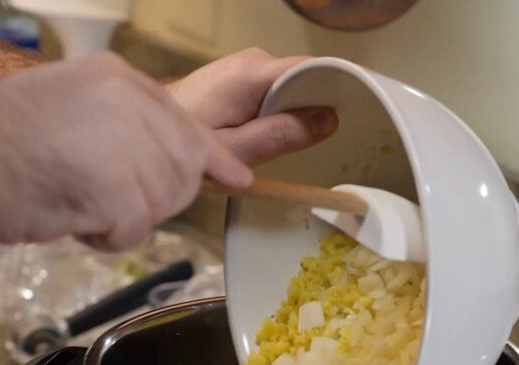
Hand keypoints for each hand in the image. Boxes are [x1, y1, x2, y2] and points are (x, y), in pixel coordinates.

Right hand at [0, 53, 249, 252]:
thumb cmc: (5, 143)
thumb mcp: (76, 110)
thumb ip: (135, 127)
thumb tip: (207, 162)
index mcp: (120, 80)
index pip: (187, 123)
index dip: (212, 157)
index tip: (236, 176)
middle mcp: (129, 103)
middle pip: (183, 170)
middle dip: (154, 196)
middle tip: (107, 196)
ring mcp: (125, 144)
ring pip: (164, 202)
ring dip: (127, 217)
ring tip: (81, 201)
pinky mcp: (117, 189)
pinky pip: (138, 230)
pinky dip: (110, 237)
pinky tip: (78, 220)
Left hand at [165, 48, 338, 165]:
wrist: (148, 127)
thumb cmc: (182, 139)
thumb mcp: (236, 148)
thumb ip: (280, 135)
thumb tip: (327, 119)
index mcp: (251, 74)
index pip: (311, 67)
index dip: (343, 78)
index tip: (370, 91)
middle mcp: (252, 62)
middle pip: (306, 76)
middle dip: (322, 102)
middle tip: (337, 132)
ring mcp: (247, 67)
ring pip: (292, 84)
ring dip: (301, 108)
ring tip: (305, 136)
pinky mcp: (243, 77)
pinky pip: (278, 88)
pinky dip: (287, 107)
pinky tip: (283, 130)